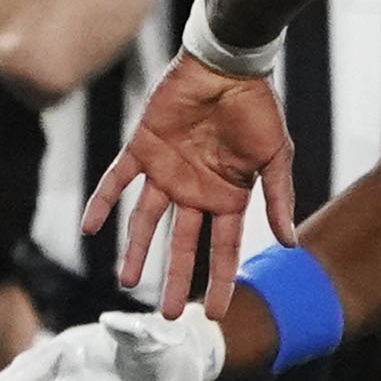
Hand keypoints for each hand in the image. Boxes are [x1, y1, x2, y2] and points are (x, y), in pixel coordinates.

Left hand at [85, 56, 296, 315]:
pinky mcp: (142, 149)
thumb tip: (290, 243)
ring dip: (135, 250)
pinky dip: (102, 202)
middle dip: (175, 278)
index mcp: (227, 196)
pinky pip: (116, 181)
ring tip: (126, 282)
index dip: (221, 281)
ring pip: (146, 221)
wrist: (227, 65)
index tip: (218, 314)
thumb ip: (277, 199)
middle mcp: (194, 191)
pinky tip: (89, 227)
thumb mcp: (276, 156)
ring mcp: (166, 172)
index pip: (223, 249)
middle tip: (169, 315)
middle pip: (182, 244)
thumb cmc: (257, 107)